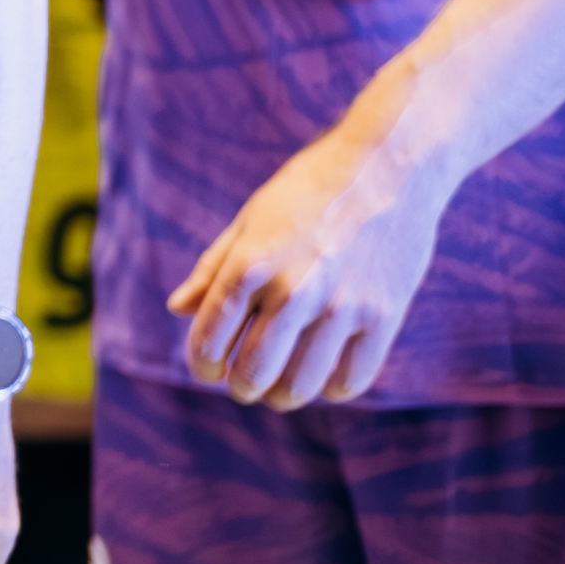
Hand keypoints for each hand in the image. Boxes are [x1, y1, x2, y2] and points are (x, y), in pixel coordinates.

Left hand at [168, 107, 450, 405]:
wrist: (387, 166)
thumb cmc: (308, 190)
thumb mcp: (249, 220)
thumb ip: (213, 269)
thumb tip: (177, 310)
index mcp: (252, 263)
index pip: (211, 335)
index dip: (202, 362)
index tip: (206, 368)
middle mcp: (294, 288)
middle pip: (253, 369)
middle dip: (240, 386)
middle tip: (241, 385)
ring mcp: (342, 305)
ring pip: (302, 383)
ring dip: (282, 396)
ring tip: (277, 392)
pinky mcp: (384, 315)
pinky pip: (354, 377)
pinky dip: (333, 390)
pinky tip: (324, 382)